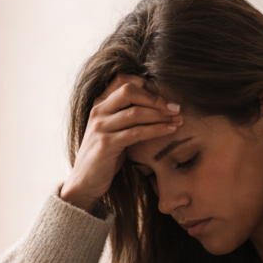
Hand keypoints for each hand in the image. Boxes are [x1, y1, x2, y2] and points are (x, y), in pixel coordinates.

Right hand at [61, 74, 181, 211]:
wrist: (84, 182)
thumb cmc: (103, 157)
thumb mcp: (112, 131)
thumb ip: (126, 117)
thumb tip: (155, 107)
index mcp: (99, 105)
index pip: (122, 80)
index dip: (144, 83)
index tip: (163, 95)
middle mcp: (98, 112)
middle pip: (129, 91)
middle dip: (156, 98)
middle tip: (175, 107)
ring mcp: (100, 127)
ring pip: (135, 112)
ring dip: (160, 115)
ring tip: (178, 119)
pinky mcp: (106, 144)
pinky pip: (136, 132)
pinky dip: (157, 130)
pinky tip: (170, 130)